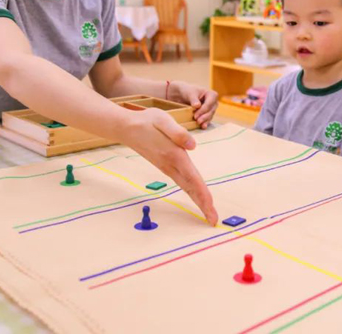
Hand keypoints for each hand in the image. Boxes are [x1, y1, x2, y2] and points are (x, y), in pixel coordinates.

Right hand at [121, 108, 217, 224]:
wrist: (127, 128)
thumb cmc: (147, 121)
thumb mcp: (162, 120)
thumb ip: (177, 132)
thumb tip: (192, 145)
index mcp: (174, 155)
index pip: (192, 178)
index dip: (203, 193)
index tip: (211, 207)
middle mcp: (172, 165)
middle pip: (191, 189)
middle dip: (203, 205)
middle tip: (213, 221)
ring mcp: (168, 168)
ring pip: (187, 188)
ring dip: (199, 201)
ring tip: (209, 214)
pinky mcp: (166, 166)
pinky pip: (183, 182)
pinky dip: (192, 192)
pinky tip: (198, 197)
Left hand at [173, 82, 217, 128]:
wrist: (183, 95)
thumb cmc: (188, 92)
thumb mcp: (190, 94)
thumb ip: (194, 99)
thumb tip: (197, 105)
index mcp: (212, 94)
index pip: (209, 104)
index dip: (203, 110)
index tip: (195, 115)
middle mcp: (214, 102)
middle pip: (211, 111)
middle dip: (204, 116)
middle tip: (197, 121)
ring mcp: (211, 109)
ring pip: (210, 116)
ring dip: (204, 120)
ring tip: (198, 123)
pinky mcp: (208, 114)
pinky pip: (208, 119)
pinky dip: (205, 123)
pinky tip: (202, 126)